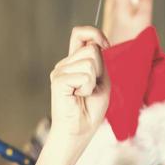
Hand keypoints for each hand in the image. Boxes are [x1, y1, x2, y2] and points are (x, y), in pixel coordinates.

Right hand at [45, 26, 110, 164]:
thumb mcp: (101, 80)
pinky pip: (84, 75)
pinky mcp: (58, 80)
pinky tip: (78, 97)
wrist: (79, 131)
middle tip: (91, 88)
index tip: (106, 45)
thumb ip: (99, 61)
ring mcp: (59, 71)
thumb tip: (97, 43)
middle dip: (99, 69)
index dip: (94, 33)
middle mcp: (64, 64)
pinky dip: (87, 88)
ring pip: (90, 62)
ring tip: (83, 94)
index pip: (80, 33)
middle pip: (91, 48)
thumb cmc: (91, 109)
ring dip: (93, 82)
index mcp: (74, 62)